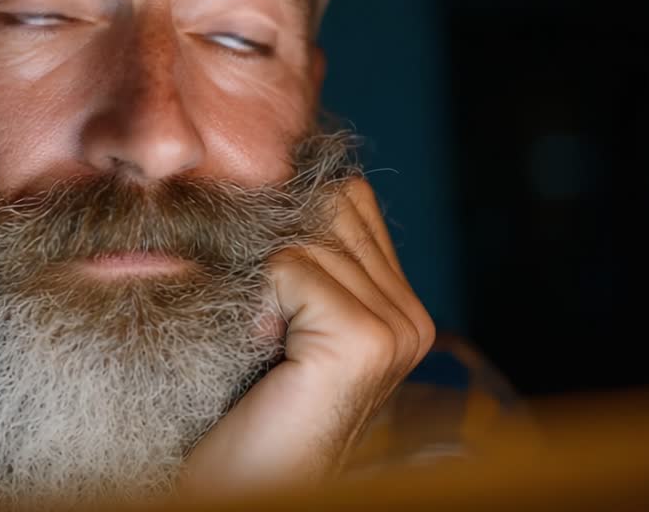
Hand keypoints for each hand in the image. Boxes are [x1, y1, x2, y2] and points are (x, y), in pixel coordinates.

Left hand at [178, 177, 435, 493]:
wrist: (235, 484)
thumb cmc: (241, 404)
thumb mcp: (275, 314)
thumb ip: (297, 253)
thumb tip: (269, 169)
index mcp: (400, 305)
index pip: (347, 198)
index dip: (286, 220)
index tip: (260, 283)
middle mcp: (413, 317)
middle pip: (327, 205)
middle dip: (271, 247)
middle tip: (258, 320)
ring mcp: (398, 330)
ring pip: (305, 234)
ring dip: (259, 279)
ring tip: (261, 340)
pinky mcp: (367, 341)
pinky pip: (289, 264)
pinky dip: (256, 300)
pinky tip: (261, 349)